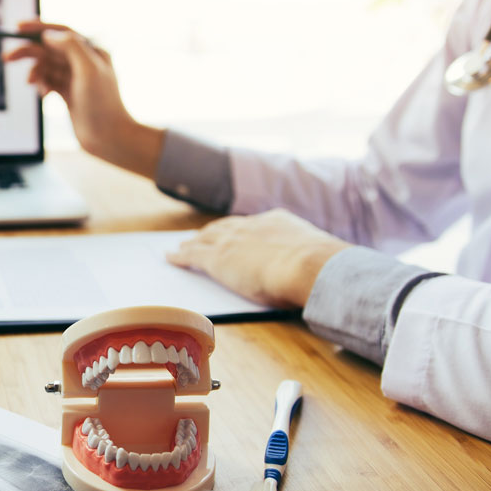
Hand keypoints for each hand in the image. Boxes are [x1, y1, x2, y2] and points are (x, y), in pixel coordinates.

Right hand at [2, 20, 164, 177]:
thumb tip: (49, 35)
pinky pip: (48, 81)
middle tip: (7, 57)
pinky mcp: (69, 93)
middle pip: (50, 49)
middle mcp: (84, 62)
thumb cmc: (103, 106)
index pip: (61, 32)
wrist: (109, 138)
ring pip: (47, 66)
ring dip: (35, 72)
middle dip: (28, 51)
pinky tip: (43, 95)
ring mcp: (76, 78)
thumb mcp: (89, 70)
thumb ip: (71, 47)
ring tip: (30, 83)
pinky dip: (42, 84)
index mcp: (92, 51)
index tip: (17, 28)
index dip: (38, 28)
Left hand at [167, 209, 350, 308]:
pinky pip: (192, 255)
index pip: (253, 224)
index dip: (239, 228)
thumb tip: (318, 269)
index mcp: (276, 221)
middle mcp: (251, 226)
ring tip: (183, 246)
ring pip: (205, 239)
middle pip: (224, 227)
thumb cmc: (319, 268)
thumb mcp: (315, 256)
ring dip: (193, 242)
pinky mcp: (217, 259)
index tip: (234, 230)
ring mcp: (232, 241)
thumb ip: (308, 259)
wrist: (308, 266)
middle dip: (212, 232)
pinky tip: (170, 258)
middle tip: (201, 236)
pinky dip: (179, 256)